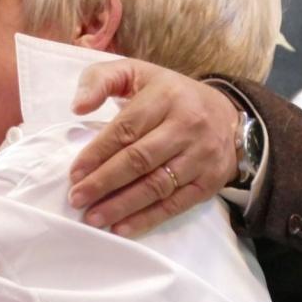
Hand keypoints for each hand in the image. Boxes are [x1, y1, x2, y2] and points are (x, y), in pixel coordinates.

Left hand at [67, 58, 240, 236]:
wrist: (227, 114)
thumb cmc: (168, 94)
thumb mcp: (135, 73)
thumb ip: (100, 80)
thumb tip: (77, 106)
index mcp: (165, 96)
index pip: (126, 129)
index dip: (98, 153)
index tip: (74, 173)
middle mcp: (187, 125)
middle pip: (140, 160)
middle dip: (104, 182)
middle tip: (77, 199)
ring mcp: (201, 156)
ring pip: (157, 185)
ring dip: (122, 206)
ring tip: (93, 218)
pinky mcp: (210, 182)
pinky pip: (176, 204)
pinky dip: (147, 219)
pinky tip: (121, 228)